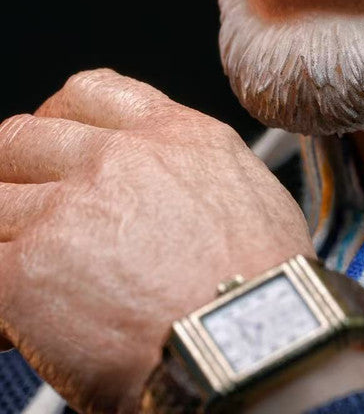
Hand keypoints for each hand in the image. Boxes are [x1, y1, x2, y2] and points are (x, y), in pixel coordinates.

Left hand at [0, 68, 316, 413]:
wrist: (248, 343)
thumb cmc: (265, 287)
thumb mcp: (249, 190)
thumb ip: (198, 171)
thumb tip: (186, 190)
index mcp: (170, 134)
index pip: (89, 91)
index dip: (58, 117)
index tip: (55, 142)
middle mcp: (113, 159)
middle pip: (22, 137)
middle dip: (14, 171)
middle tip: (23, 209)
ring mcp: (64, 211)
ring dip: (4, 235)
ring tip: (26, 271)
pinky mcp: (26, 273)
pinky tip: (12, 325)